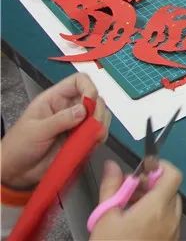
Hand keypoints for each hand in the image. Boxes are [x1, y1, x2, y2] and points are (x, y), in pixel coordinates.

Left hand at [1, 73, 109, 188]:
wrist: (16, 173)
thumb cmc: (18, 146)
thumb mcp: (36, 131)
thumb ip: (60, 120)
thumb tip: (83, 110)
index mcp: (55, 99)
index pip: (79, 82)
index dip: (88, 88)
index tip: (90, 103)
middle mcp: (69, 108)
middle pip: (94, 98)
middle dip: (97, 110)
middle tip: (92, 124)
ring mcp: (76, 124)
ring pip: (100, 115)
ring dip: (100, 124)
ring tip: (93, 135)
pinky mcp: (80, 139)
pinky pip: (97, 132)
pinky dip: (100, 136)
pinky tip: (94, 142)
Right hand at [90, 160, 182, 240]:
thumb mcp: (105, 217)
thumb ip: (111, 187)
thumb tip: (112, 165)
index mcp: (157, 207)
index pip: (173, 174)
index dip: (160, 167)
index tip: (142, 169)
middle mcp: (172, 218)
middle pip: (170, 189)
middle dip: (152, 185)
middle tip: (129, 189)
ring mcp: (174, 231)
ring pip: (170, 205)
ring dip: (154, 200)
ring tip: (129, 207)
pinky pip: (169, 220)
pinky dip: (157, 215)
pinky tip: (136, 223)